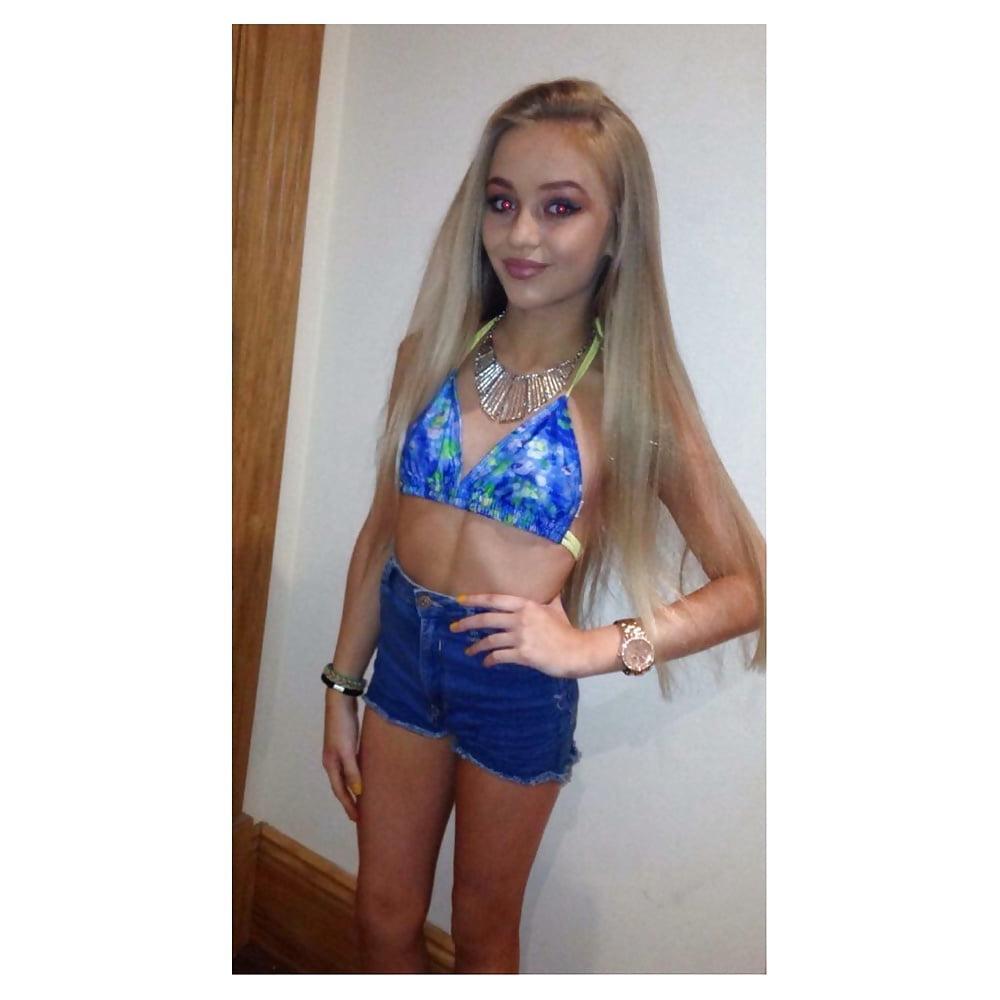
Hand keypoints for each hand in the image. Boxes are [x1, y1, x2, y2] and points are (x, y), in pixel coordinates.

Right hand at [322, 690, 362, 822]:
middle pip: (341, 787)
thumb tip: (358, 793)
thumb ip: (352, 771)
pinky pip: (352, 767)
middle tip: (361, 816)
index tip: (358, 820)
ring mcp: (339, 753)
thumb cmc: (343, 726)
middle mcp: (333, 762)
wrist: (340, 701)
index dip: (348, 806)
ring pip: (347, 777)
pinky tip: (365, 777)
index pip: (340, 791)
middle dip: (350, 802)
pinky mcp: (347, 745)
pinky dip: (357, 776)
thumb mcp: (347, 750)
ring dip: (354, 790)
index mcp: (331, 765)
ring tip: (364, 801)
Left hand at [450, 590, 588, 677]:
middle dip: (466, 623)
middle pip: (486, 619)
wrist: (576, 650)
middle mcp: (520, 619)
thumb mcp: (556, 608)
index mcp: (526, 605)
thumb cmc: (566, 629)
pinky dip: (490, 660)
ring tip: (469, 651)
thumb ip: (548, 599)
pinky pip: (499, 656)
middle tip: (453, 628)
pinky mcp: (522, 654)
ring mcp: (520, 637)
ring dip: (476, 646)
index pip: (495, 600)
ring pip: (490, 640)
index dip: (475, 600)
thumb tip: (550, 588)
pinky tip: (486, 663)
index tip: (459, 601)